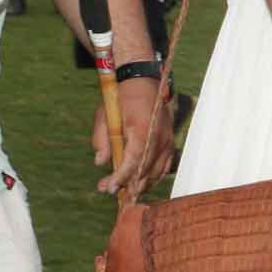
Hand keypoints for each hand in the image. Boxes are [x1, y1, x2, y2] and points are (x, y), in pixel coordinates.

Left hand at [96, 78, 175, 193]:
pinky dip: (153, 176)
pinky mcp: (170, 142)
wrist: (142, 80)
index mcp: (141, 129)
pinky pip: (165, 166)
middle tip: (108, 190)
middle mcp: (158, 137)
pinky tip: (141, 182)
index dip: (121, 177)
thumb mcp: (104, 115)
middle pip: (145, 170)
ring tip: (123, 188)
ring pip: (156, 172)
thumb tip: (100, 162)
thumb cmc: (121, 97)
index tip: (109, 187)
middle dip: (127, 184)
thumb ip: (102, 139)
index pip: (133, 161)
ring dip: (140, 183)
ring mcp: (167, 140)